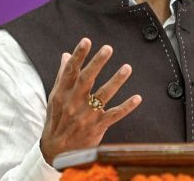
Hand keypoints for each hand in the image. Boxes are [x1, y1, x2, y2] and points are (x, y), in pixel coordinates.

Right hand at [40, 38, 141, 163]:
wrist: (57, 151)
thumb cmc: (57, 119)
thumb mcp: (56, 97)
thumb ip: (62, 76)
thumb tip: (66, 55)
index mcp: (62, 93)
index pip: (70, 71)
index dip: (78, 55)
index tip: (86, 41)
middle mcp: (73, 102)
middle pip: (86, 80)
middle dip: (97, 63)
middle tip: (108, 48)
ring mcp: (86, 115)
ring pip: (103, 95)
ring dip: (116, 81)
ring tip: (127, 67)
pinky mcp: (97, 126)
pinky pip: (114, 114)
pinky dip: (126, 106)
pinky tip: (137, 97)